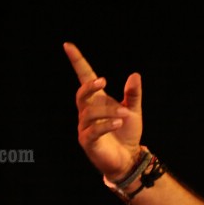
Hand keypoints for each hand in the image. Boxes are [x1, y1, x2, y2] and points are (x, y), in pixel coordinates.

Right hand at [64, 42, 143, 180]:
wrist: (128, 159)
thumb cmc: (127, 133)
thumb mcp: (134, 111)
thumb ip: (133, 95)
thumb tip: (135, 74)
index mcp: (97, 101)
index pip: (83, 78)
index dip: (77, 62)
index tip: (68, 45)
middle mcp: (87, 112)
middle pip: (81, 94)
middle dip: (89, 86)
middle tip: (104, 82)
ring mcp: (85, 127)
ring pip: (89, 113)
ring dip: (108, 111)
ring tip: (125, 114)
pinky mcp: (88, 142)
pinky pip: (92, 130)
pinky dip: (105, 124)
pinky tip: (118, 122)